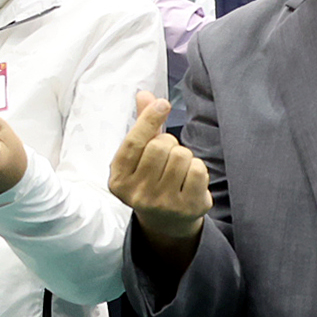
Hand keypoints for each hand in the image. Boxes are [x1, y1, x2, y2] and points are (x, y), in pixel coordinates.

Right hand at [109, 91, 210, 264]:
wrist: (167, 222)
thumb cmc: (151, 180)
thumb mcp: (139, 157)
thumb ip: (142, 127)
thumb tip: (144, 94)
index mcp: (118, 180)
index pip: (134, 142)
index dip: (149, 118)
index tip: (162, 103)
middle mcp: (137, 194)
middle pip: (161, 146)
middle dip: (169, 143)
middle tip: (166, 157)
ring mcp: (162, 204)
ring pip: (181, 155)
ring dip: (184, 156)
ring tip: (177, 169)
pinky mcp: (187, 208)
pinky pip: (198, 170)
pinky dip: (197, 168)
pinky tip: (189, 180)